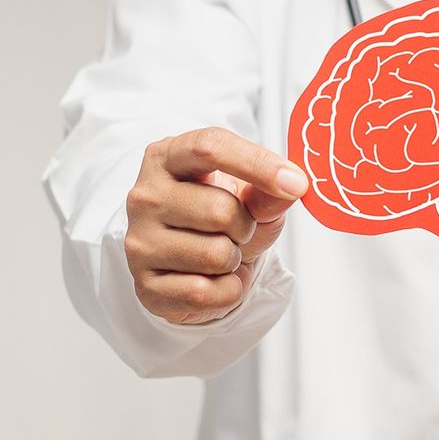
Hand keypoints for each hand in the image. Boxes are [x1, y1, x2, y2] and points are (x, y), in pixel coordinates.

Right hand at [124, 127, 308, 324]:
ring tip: (220, 252)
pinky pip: (205, 292)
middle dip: (245, 226)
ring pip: (215, 254)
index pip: (210, 147)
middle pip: (219, 210)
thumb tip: (293, 185)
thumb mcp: (251, 197)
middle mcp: (145, 196)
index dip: (257, 164)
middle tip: (238, 229)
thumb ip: (270, 190)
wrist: (197, 267)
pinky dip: (226, 290)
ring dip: (233, 258)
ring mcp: (139, 241)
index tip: (296, 183)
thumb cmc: (223, 219)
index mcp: (168, 158)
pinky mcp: (145, 286)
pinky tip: (211, 278)